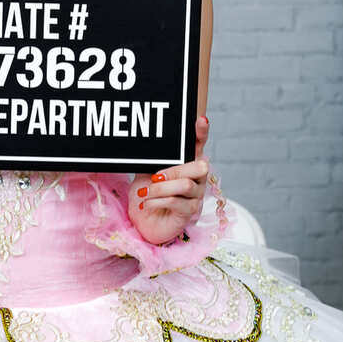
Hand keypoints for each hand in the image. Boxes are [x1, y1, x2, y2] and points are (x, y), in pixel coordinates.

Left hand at [128, 114, 210, 244]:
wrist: (141, 221)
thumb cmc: (146, 193)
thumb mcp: (146, 172)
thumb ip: (154, 159)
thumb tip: (149, 143)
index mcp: (187, 164)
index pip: (198, 146)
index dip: (201, 134)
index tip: (201, 120)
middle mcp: (197, 179)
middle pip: (199, 166)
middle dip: (173, 170)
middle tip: (155, 177)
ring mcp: (196, 196)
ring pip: (185, 185)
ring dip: (160, 188)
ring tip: (145, 193)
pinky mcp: (189, 213)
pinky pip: (176, 202)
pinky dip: (156, 201)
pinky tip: (146, 203)